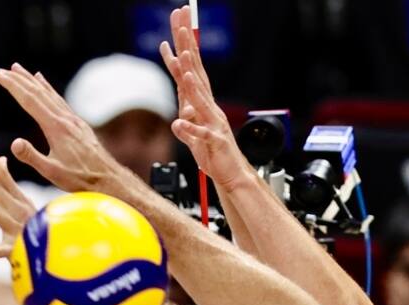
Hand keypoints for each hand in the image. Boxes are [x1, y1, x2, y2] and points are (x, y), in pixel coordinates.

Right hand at [0, 63, 130, 193]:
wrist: (108, 178)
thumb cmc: (80, 178)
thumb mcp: (52, 173)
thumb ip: (32, 157)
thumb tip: (14, 142)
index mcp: (56, 127)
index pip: (29, 101)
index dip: (12, 86)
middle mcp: (64, 118)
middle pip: (38, 92)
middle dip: (18, 79)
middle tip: (2, 70)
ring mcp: (72, 119)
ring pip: (49, 93)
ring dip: (31, 80)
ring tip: (19, 69)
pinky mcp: (77, 123)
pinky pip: (58, 100)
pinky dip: (47, 89)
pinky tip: (43, 83)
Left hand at [159, 6, 252, 189]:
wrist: (231, 174)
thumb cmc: (213, 152)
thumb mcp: (193, 135)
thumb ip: (185, 123)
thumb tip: (177, 117)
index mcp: (203, 103)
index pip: (190, 70)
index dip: (183, 48)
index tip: (177, 26)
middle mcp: (209, 107)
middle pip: (196, 73)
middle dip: (189, 49)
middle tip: (182, 26)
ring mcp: (212, 122)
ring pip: (200, 99)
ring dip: (191, 80)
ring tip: (183, 62)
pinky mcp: (213, 141)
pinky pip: (199, 134)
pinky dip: (190, 127)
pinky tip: (180, 121)